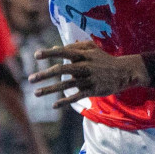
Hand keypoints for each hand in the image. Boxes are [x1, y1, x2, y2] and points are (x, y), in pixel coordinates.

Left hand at [29, 40, 147, 108]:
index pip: (65, 52)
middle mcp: (85, 66)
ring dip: (50, 89)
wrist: (125, 71)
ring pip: (67, 85)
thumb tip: (53, 48)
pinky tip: (54, 105)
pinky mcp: (93, 90)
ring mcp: (89, 79)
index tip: (36, 55)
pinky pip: (77, 96)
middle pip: (62, 70)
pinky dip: (65, 101)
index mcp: (84, 55)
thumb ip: (73, 48)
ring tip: (35, 93)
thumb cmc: (103, 58)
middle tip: (30, 79)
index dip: (50, 53)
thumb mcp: (91, 49)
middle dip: (45, 74)